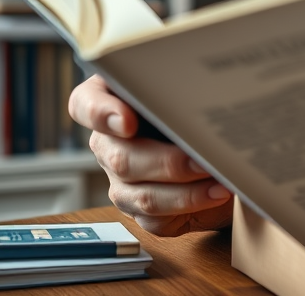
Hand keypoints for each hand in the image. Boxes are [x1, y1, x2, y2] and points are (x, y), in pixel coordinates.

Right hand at [68, 74, 233, 235]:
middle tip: (203, 160)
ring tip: (219, 180)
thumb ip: (183, 87)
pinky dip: (190, 206)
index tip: (128, 122)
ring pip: (141, 194)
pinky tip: (217, 193)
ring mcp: (121, 180)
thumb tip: (202, 91)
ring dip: (185, 191)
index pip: (85, 104)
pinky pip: (156, 217)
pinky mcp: (139, 210)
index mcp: (113, 101)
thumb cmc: (201, 108)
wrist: (219, 147)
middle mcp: (110, 143)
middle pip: (121, 158)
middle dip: (167, 162)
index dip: (101, 114)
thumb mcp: (192, 89)